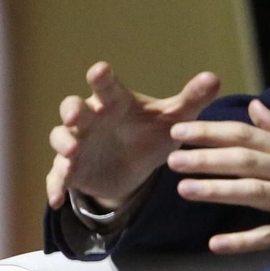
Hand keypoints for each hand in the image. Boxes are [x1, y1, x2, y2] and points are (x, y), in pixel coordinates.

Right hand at [45, 62, 220, 210]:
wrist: (135, 165)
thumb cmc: (151, 131)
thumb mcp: (174, 118)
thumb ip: (191, 99)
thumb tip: (214, 78)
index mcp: (115, 102)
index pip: (107, 87)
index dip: (102, 78)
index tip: (99, 70)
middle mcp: (91, 118)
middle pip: (74, 108)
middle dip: (72, 111)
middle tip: (75, 116)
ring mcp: (77, 143)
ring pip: (60, 138)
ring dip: (63, 143)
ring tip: (71, 153)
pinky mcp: (71, 169)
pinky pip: (58, 176)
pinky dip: (55, 186)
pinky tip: (55, 200)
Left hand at [167, 100, 269, 259]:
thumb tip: (255, 106)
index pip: (250, 136)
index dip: (213, 132)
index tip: (181, 129)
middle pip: (247, 161)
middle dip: (206, 157)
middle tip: (171, 157)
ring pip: (255, 194)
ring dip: (217, 191)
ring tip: (183, 190)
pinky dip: (244, 241)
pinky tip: (216, 244)